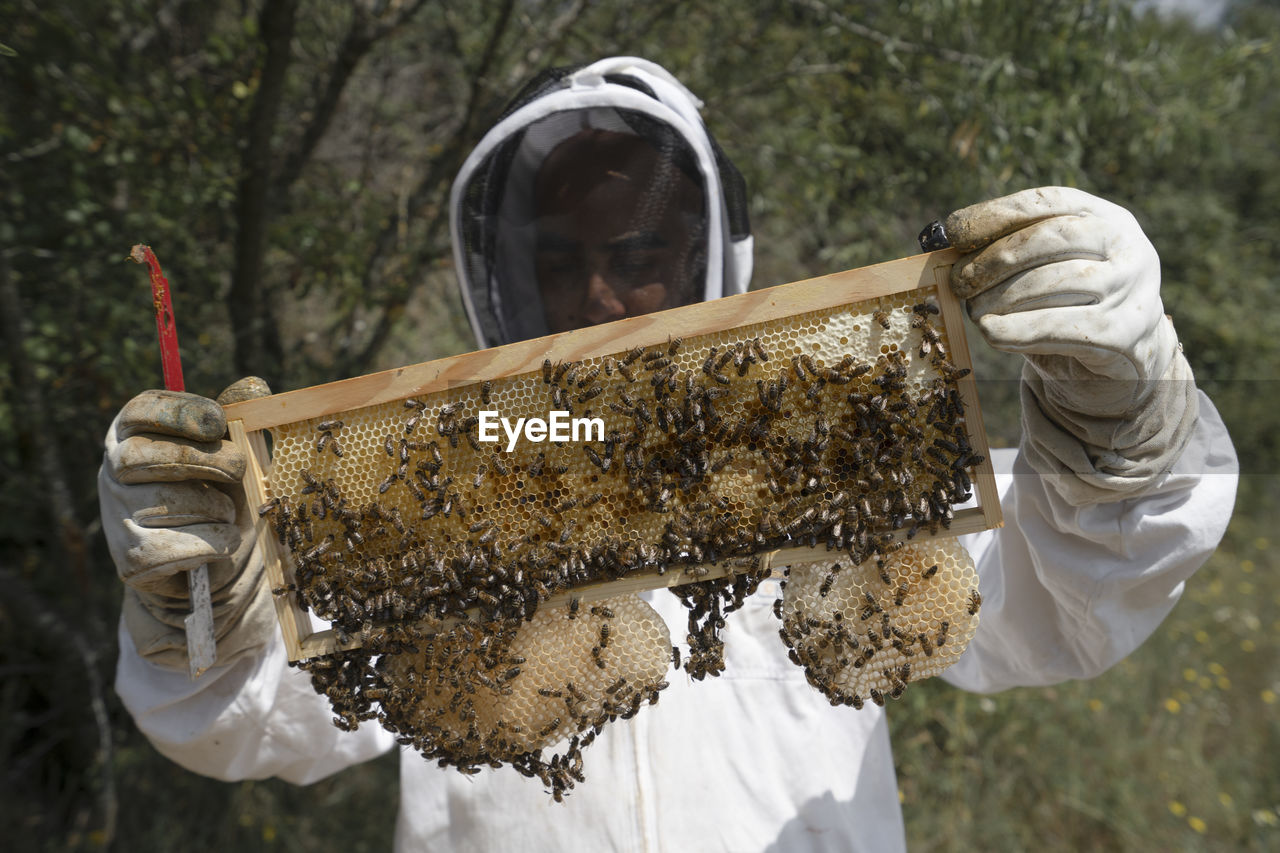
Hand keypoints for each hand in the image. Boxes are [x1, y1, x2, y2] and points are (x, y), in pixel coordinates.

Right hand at [99, 377, 276, 668]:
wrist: (209, 563)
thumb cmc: (218, 491)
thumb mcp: (231, 450)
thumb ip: (240, 416)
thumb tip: (255, 385)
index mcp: (133, 433)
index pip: (140, 411)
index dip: (179, 413)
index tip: (218, 422)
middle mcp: (114, 470)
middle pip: (145, 456)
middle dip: (203, 461)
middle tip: (238, 468)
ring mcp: (116, 516)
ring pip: (172, 504)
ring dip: (217, 508)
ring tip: (224, 512)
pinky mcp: (130, 559)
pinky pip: (180, 547)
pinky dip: (214, 543)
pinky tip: (220, 542)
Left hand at [944, 187, 1198, 503]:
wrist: (1122, 363)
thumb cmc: (1070, 306)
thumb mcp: (1049, 270)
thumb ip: (1011, 252)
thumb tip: (940, 244)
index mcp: (1106, 218)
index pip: (1047, 202)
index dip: (994, 213)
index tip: (951, 231)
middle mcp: (1126, 246)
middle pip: (1050, 238)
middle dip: (994, 258)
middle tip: (958, 280)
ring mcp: (1130, 289)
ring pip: (1054, 281)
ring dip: (1001, 296)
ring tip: (973, 309)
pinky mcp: (1124, 333)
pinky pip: (1059, 327)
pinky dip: (1016, 329)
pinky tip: (990, 332)